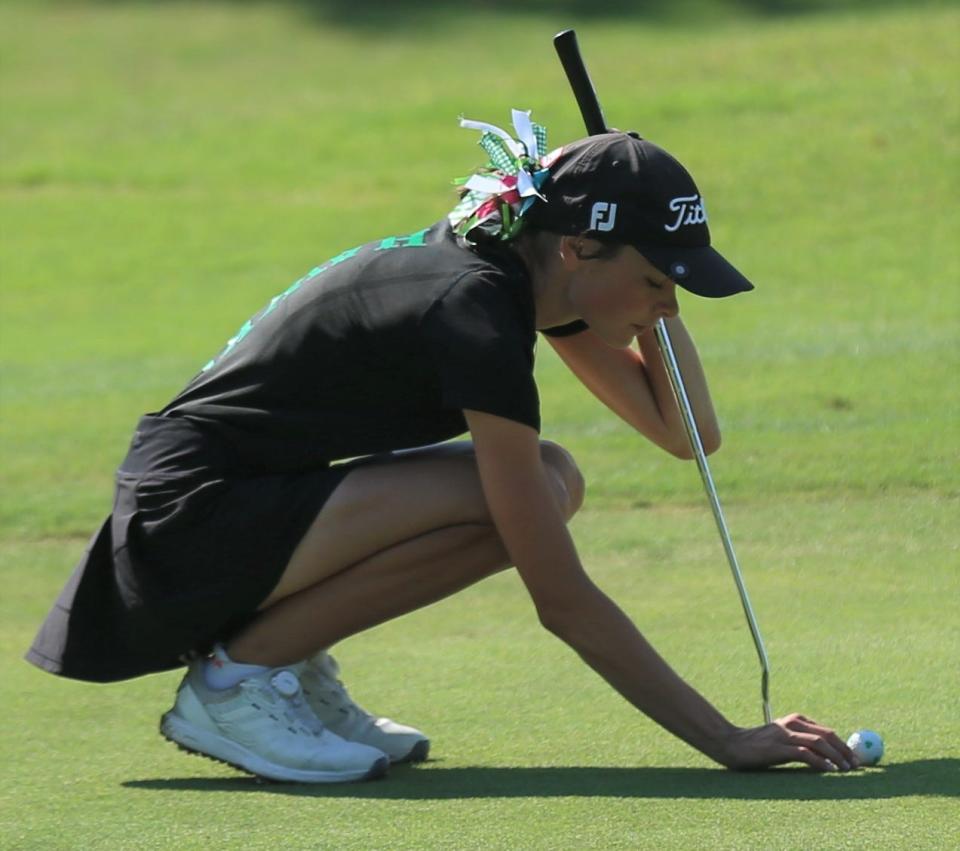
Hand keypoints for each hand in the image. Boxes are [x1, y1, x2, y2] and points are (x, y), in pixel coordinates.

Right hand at [719, 713, 859, 771]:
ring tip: (847, 769)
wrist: (732, 743)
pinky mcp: (778, 747)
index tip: (854, 759)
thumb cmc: (758, 745)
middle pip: (827, 734)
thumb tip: (828, 755)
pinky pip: (805, 754)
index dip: (844, 745)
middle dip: (845, 750)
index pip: (826, 731)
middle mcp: (792, 723)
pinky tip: (829, 770)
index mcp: (795, 719)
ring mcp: (785, 734)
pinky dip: (820, 762)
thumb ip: (801, 741)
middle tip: (857, 765)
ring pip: (818, 743)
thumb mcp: (782, 738)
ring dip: (837, 757)